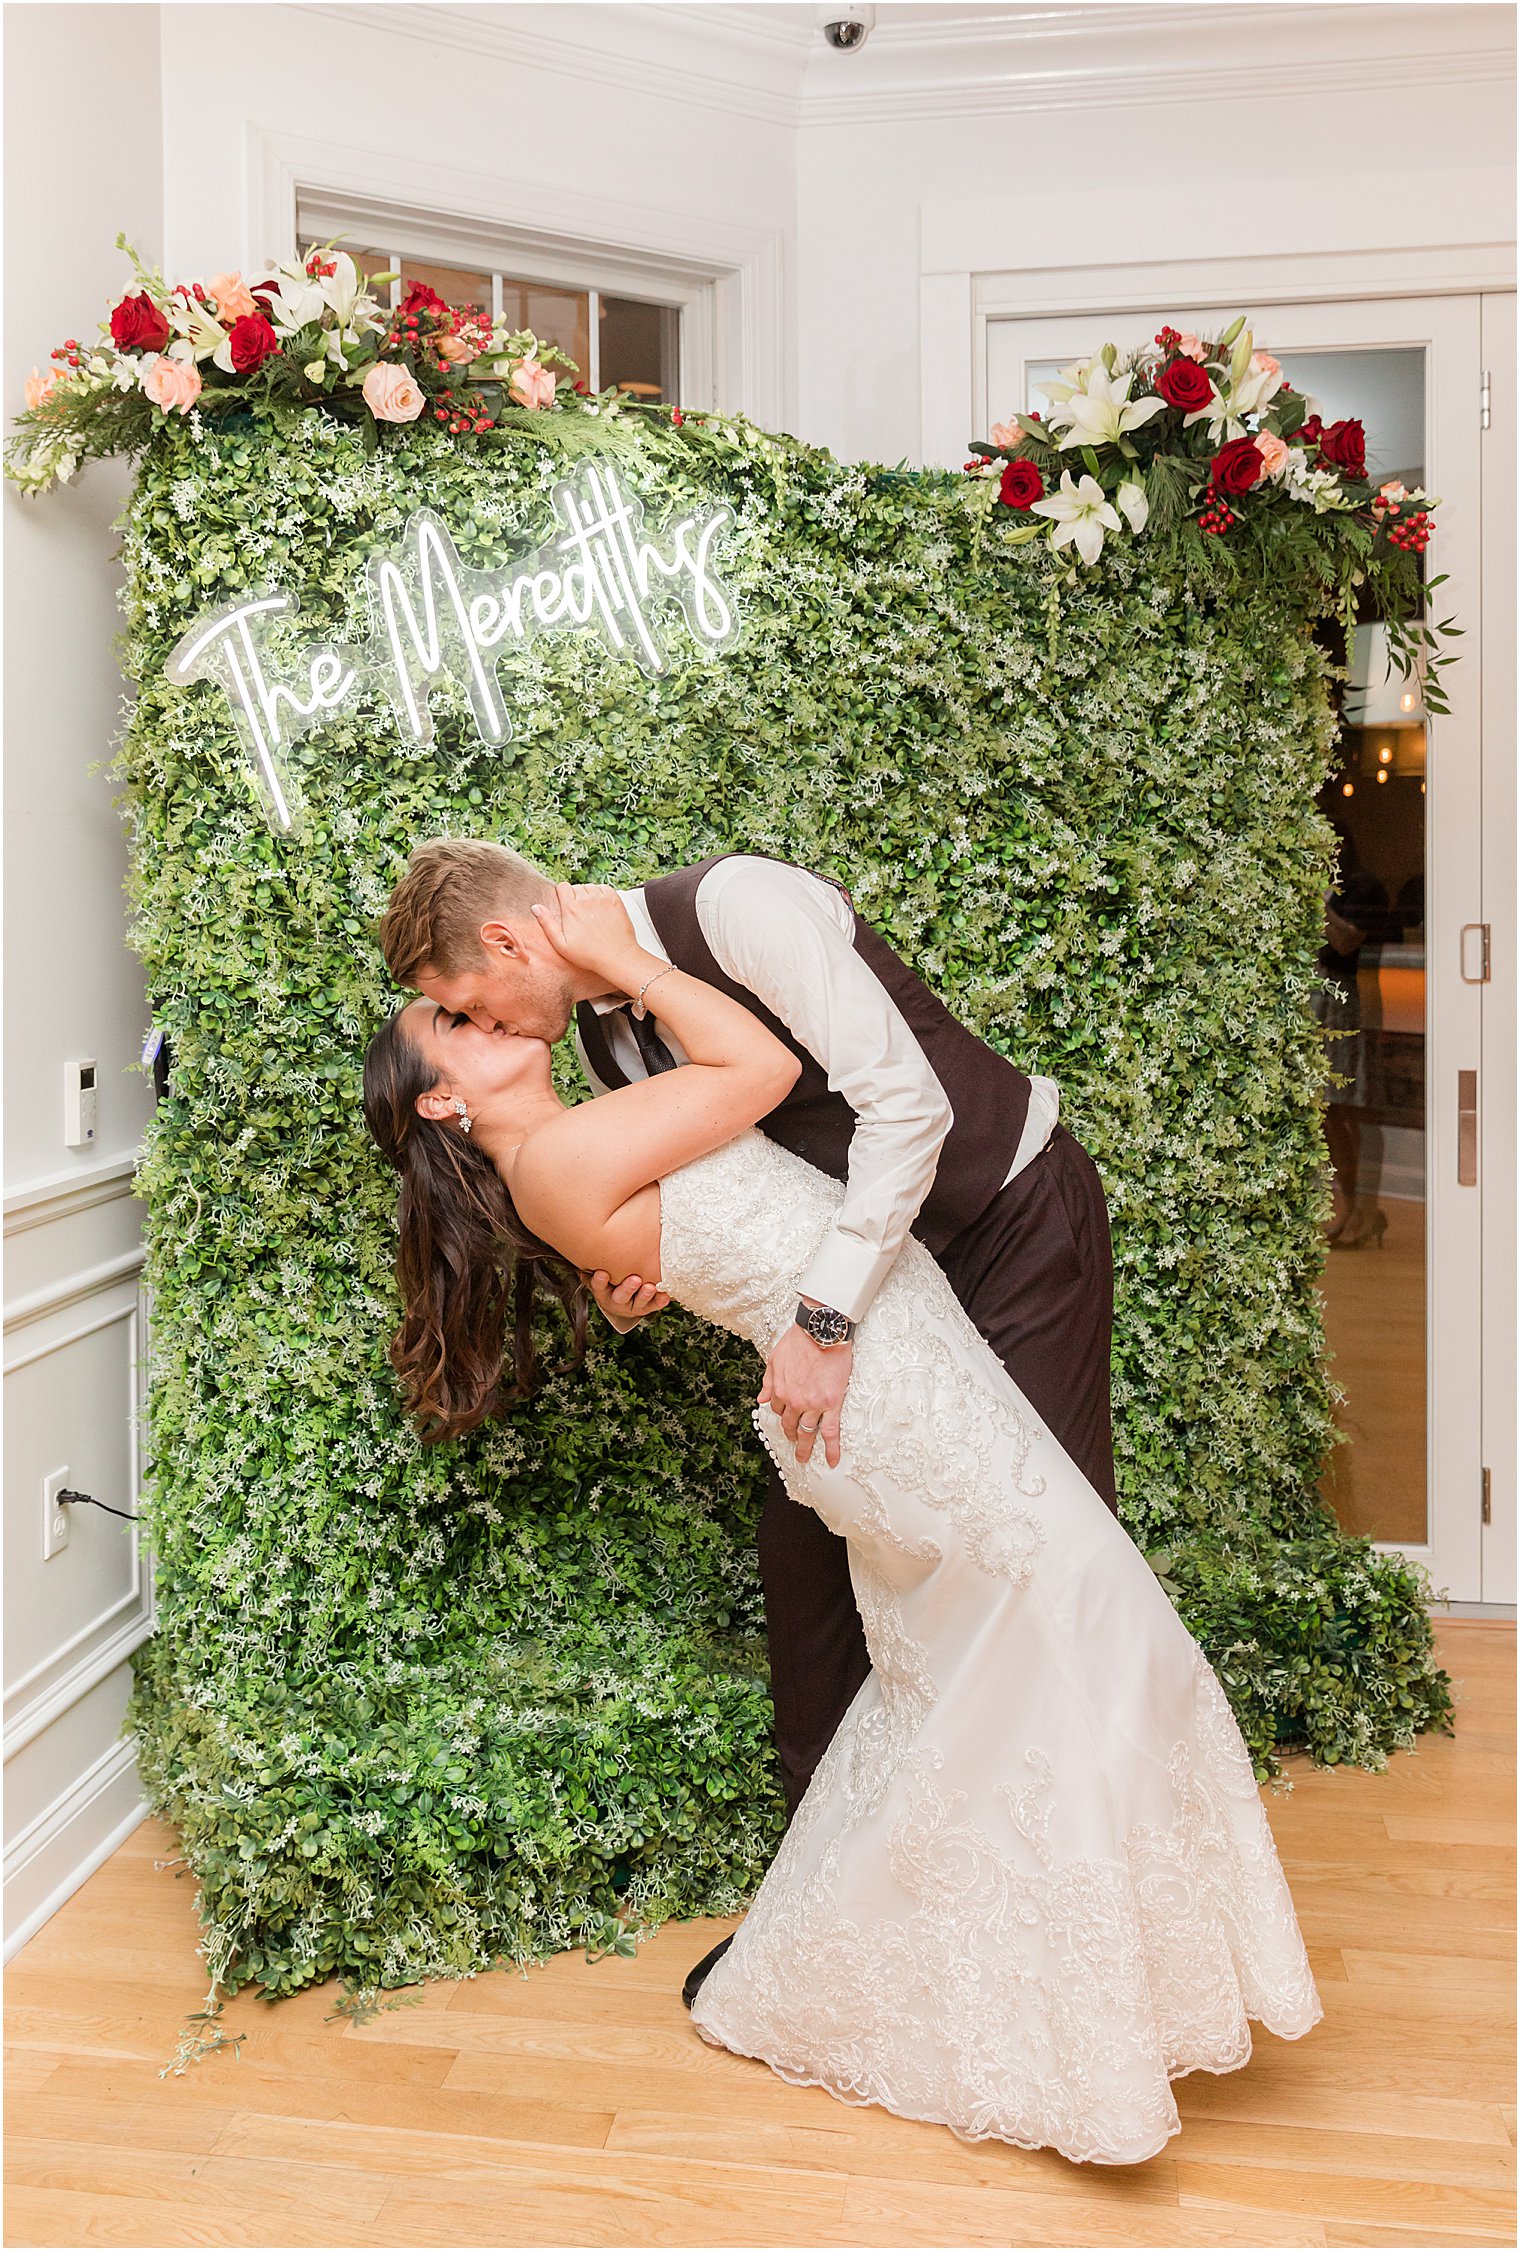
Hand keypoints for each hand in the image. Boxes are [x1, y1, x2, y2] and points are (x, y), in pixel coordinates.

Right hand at [530, 882, 642, 986]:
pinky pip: (604, 888)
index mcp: (571, 908)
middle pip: (576, 887)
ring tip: (590, 911)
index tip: (565, 904)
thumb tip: (536, 907)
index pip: (563, 886)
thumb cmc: (589, 954)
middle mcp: (586, 899)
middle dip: (575, 896)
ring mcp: (602, 898)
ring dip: (588, 895)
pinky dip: (601, 894)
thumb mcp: (561, 944)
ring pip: (590, 887)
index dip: (562, 894)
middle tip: (579, 913)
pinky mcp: (615, 900)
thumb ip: (547, 923)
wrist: (616, 957)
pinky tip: (601, 907)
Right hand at [586, 1268, 669, 1333]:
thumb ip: (596, 1261)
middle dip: (627, 1288)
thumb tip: (584, 1246)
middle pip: (620, 1296)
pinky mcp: (645, 1308)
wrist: (621, 1299)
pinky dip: (659, 1301)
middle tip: (635, 1279)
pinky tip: (665, 1295)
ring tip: (651, 1287)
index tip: (603, 1272)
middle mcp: (615, 1301)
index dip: (600, 1281)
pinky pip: (653, 1306)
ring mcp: (631, 1306)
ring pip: (638, 1303)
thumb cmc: (610, 1278)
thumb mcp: (601, 1271)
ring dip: (645, 1295)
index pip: (598, 1286)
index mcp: (602, 1291)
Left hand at [759, 1324, 852, 1469]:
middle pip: (791, 1424)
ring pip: (808, 1432)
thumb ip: (768, 1381)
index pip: (779, 1409)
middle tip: (794, 1444)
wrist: (821, 1331)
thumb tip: (762, 1399)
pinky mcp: (831, 1404)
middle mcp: (794, 1401)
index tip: (788, 1416)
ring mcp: (813, 1404)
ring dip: (805, 1447)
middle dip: (791, 1435)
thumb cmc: (800, 1340)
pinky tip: (831, 1461)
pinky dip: (830, 1449)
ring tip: (804, 1457)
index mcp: (780, 1390)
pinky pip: (830, 1431)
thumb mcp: (775, 1359)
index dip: (783, 1413)